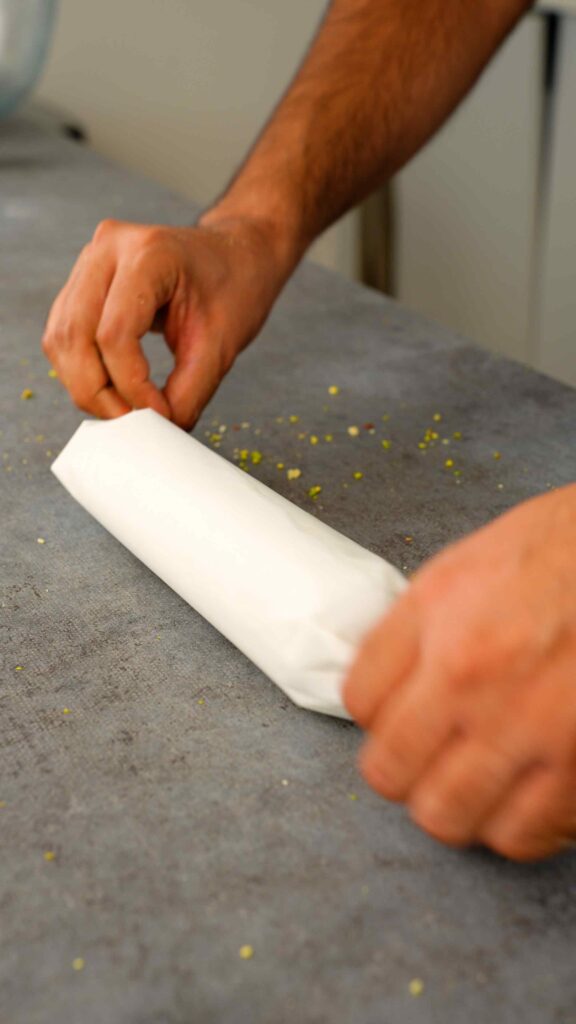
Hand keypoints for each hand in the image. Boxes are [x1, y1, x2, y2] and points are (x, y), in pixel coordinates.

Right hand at [42, 214, 289, 428]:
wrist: (235, 255)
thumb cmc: (234, 287)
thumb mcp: (222, 345)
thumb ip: (190, 392)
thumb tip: (159, 429)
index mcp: (149, 254)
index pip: (114, 332)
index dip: (130, 385)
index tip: (158, 415)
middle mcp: (108, 249)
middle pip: (75, 336)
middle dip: (96, 392)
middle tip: (130, 424)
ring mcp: (89, 262)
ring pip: (60, 338)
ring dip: (84, 385)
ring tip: (122, 411)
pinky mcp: (82, 281)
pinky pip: (64, 334)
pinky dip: (81, 370)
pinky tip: (110, 390)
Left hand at [343, 484, 575, 861]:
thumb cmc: (566, 547)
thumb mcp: (471, 563)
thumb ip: (419, 624)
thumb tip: (390, 682)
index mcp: (438, 610)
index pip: (359, 700)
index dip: (374, 713)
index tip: (394, 714)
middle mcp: (472, 670)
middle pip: (390, 771)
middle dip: (401, 771)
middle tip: (425, 760)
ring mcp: (528, 722)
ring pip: (449, 816)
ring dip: (455, 806)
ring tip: (474, 785)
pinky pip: (524, 832)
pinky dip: (517, 825)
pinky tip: (525, 797)